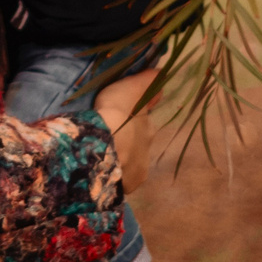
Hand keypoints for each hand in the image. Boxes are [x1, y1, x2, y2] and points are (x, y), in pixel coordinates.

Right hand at [93, 70, 159, 196]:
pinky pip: (118, 181)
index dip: (133, 122)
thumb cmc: (116, 113)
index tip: (121, 119)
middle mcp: (146, 151)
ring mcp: (136, 172)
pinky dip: (112, 177)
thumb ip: (147, 82)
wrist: (103, 145)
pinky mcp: (125, 188)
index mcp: (147, 128)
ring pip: (127, 165)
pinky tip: (99, 174)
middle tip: (106, 139)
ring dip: (118, 161)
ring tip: (99, 158)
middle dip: (125, 144)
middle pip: (136, 146)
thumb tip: (163, 73)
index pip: (143, 124)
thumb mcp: (132, 88)